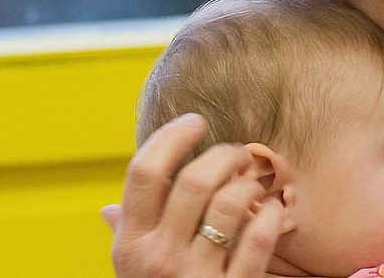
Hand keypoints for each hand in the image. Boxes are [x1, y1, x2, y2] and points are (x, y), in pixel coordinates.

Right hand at [102, 113, 289, 276]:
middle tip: (238, 153)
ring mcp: (194, 275)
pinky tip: (274, 212)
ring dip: (250, 183)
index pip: (143, 173)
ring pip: (230, 204)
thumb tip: (109, 209)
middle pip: (194, 181)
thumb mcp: (133, 272)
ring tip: (256, 182)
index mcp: (130, 244)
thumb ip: (127, 236)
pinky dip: (272, 218)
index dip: (170, 137)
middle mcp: (158, 257)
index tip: (195, 121)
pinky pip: (258, 241)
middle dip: (224, 155)